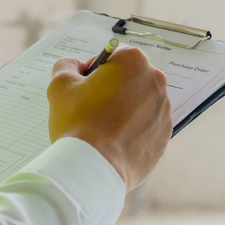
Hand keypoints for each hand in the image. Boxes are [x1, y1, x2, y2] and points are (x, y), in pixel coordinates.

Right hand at [47, 46, 171, 192]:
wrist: (94, 168)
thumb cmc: (78, 124)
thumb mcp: (60, 86)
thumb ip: (66, 66)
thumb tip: (73, 66)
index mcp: (133, 62)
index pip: (113, 55)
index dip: (95, 70)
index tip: (84, 86)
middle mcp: (155, 82)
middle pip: (128, 78)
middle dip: (111, 89)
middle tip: (90, 108)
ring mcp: (163, 110)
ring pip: (138, 102)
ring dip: (122, 109)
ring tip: (100, 128)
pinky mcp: (164, 135)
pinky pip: (145, 125)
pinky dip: (131, 130)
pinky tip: (111, 141)